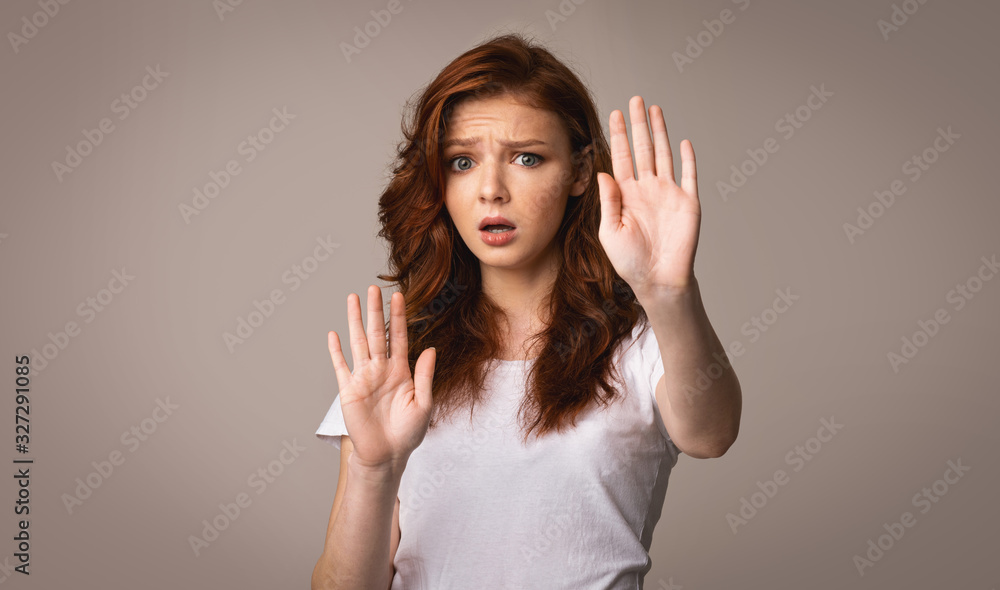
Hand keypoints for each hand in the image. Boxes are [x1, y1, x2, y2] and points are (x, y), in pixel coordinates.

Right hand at [327, 285, 435, 471]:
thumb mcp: (423, 403)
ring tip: (352, 299)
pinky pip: (341, 366)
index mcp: (401, 371)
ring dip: (355, 321)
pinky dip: (336, 351)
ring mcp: (364, 378)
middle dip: (375, 311)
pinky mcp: (349, 390)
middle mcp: (381, 370)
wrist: (387, 455)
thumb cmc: (408, 433)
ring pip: (358, 342)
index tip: (398, 295)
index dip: (399, 317)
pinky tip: (333, 334)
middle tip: (372, 288)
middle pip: (377, 333)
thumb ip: (424, 375)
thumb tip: (429, 348)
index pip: (400, 337)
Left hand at [596, 95, 701, 295]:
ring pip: (664, 154)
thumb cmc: (630, 262)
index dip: (617, 135)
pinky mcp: (688, 203)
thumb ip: (608, 202)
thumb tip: (603, 173)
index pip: (621, 157)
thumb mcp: (610, 232)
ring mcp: (669, 193)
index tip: (613, 113)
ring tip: (655, 109)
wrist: (658, 280)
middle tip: (635, 100)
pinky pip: (689, 175)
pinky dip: (688, 158)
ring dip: (660, 132)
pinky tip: (683, 141)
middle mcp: (647, 189)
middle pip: (642, 148)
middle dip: (638, 124)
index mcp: (626, 194)